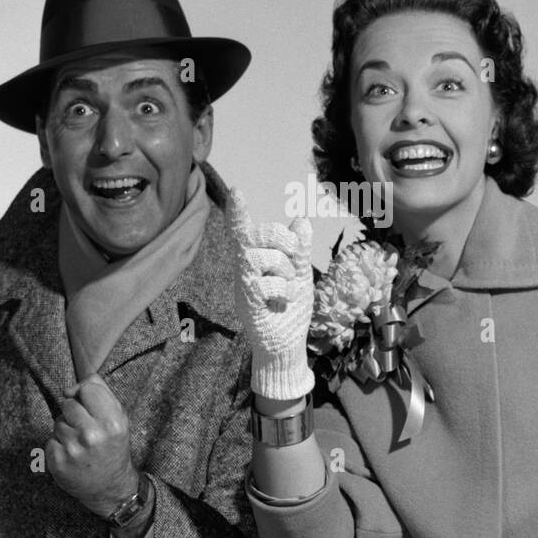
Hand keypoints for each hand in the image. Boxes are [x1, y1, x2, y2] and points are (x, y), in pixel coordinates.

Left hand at [48, 374, 138, 517]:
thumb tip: (74, 385)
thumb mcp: (119, 418)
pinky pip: (50, 440)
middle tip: (84, 427)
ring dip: (65, 429)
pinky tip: (71, 454)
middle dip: (73, 412)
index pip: (87, 388)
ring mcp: (73, 450)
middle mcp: (92, 435)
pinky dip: (58, 445)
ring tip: (79, 443)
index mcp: (112, 422)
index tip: (87, 404)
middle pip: (68, 403)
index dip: (85, 394)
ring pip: (57, 422)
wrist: (110, 487)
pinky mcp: (57, 462)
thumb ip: (101, 393)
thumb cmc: (113, 447)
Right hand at [225, 189, 314, 400]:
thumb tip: (301, 219)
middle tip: (296, 258)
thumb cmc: (291, 310)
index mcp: (257, 259)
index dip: (239, 213)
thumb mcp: (301, 275)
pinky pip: (265, 284)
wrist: (288, 345)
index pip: (245, 231)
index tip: (236, 191)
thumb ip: (300, 250)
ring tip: (287, 289)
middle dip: (283, 239)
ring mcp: (243, 285)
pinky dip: (283, 291)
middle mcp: (245, 268)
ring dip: (286, 271)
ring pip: (264, 258)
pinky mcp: (246, 304)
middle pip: (257, 235)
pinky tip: (282, 303)